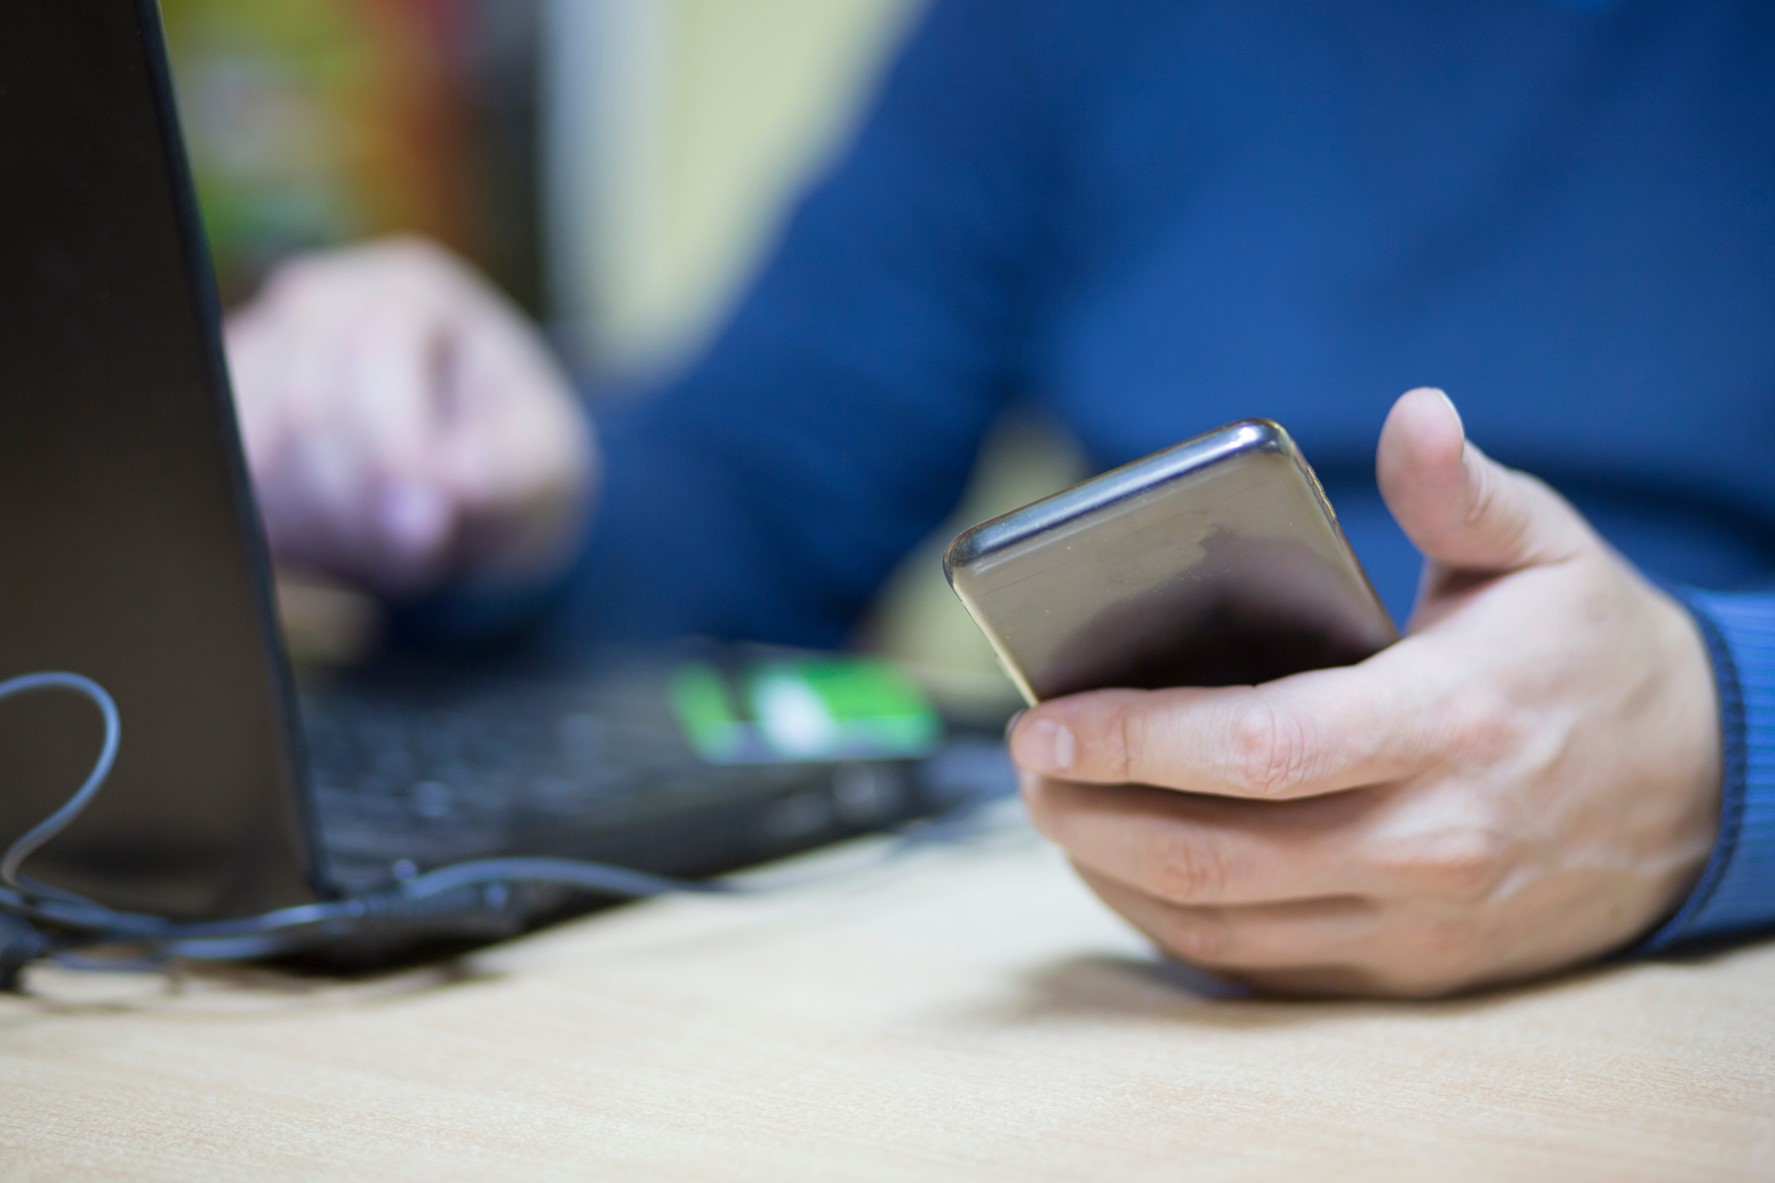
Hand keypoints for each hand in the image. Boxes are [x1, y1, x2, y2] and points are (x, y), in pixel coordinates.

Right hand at [225, 237, 595, 597]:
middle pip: (304, 405)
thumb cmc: (513, 460)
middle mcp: (322, 302)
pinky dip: (285, 537)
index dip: (393, 448)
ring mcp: (263, 353)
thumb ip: (507, 474)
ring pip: (255, 454)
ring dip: (323, 527)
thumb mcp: (547, 466)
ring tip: (392, 547)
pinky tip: (341, 551)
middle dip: (361, 501)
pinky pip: (232, 488)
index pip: (371, 352)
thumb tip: (450, 484)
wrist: (471, 484)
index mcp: (412, 290)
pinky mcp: (230, 416)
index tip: (428, 526)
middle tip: (417, 549)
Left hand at [1008, 388, 1721, 997]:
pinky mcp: (1410, 971)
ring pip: (1223, 926)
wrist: (1703, 796)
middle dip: (1090, 815)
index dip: (1135, 739)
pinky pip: (1261, 968)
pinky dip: (1173, 926)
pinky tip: (1126, 872)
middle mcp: (1427, 841)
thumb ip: (1465, 490)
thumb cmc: (1598, 658)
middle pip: (1214, 854)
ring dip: (1113, 876)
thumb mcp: (1547, 552)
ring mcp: (1416, 922)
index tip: (1042, 723)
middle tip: (1025, 768)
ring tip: (1054, 813)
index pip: (1257, 748)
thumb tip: (1413, 414)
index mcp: (1446, 723)